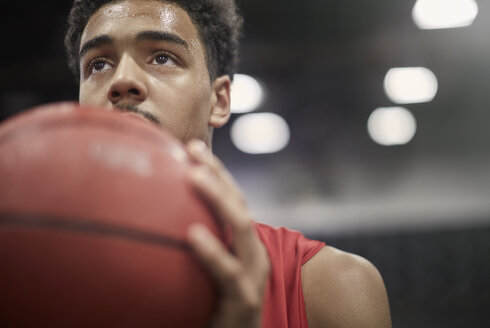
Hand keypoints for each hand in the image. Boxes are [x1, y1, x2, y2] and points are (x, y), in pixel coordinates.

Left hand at [185, 139, 269, 327]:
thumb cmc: (216, 306)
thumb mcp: (206, 273)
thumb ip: (192, 248)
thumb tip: (150, 224)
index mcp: (244, 245)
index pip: (234, 199)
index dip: (217, 172)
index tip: (192, 148)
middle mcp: (254, 254)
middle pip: (240, 204)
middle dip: (219, 174)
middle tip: (193, 151)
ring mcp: (253, 274)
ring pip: (242, 227)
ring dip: (220, 198)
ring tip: (194, 177)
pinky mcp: (244, 298)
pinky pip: (228, 272)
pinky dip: (213, 251)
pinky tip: (193, 235)